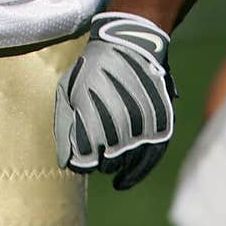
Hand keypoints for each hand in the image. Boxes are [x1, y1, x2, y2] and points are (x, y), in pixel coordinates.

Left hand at [54, 11, 176, 190]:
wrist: (129, 43)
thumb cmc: (92, 67)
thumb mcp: (68, 89)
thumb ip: (65, 126)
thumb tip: (65, 161)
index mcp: (92, 115)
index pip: (84, 158)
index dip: (80, 160)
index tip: (79, 155)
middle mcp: (119, 123)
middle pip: (106, 161)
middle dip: (98, 159)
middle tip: (95, 151)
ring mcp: (141, 124)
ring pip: (126, 161)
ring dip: (115, 164)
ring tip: (108, 160)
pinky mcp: (160, 124)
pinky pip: (149, 159)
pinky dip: (135, 174)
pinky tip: (123, 182)